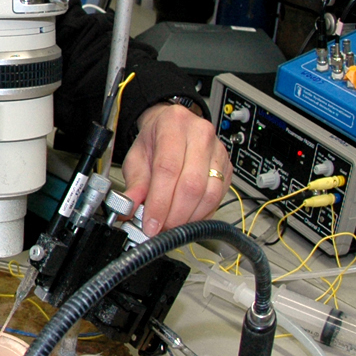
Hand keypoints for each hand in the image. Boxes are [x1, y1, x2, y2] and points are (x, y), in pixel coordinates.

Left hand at [122, 103, 230, 234]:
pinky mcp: (228, 167)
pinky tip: (188, 220)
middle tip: (161, 229)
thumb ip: (134, 184)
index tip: (151, 223)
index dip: (160, 202)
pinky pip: (219, 197)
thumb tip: (128, 210)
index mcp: (173, 126)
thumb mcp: (136, 156)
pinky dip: (202, 214)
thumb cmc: (155, 139)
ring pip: (209, 193)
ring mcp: (218, 151)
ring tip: (172, 227)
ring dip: (190, 218)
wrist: (172, 125)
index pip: (167, 169)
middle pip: (192, 184)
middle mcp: (200, 135)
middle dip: (175, 215)